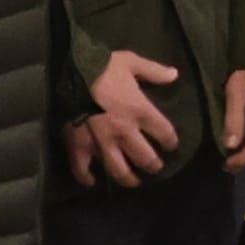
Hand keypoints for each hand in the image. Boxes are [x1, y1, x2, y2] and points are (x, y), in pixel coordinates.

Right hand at [76, 47, 182, 182]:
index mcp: (140, 111)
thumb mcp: (131, 62)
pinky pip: (83, 169)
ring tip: (134, 182)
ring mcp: (101, 142)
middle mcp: (124, 131)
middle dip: (153, 165)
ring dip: (129, 179)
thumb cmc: (102, 65)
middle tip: (155, 168)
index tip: (171, 146)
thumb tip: (174, 75)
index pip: (164, 133)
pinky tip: (93, 182)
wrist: (69, 70)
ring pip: (119, 170)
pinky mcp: (79, 146)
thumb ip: (154, 71)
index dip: (171, 142)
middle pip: (145, 157)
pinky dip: (87, 178)